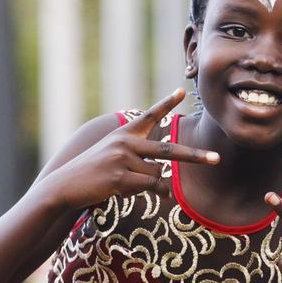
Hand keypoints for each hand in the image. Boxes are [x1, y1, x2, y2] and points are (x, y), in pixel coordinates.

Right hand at [41, 87, 219, 209]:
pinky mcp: (120, 176)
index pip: (150, 115)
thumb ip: (138, 157)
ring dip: (151, 184)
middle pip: (169, 150)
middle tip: (216, 159)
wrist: (65, 185)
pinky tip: (140, 192)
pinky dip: (154, 192)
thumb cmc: (93, 173)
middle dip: (195, 156)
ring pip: (156, 173)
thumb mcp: (114, 156)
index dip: (167, 103)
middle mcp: (126, 142)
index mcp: (126, 134)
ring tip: (126, 184)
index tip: (181, 90)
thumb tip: (163, 178)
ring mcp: (123, 158)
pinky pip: (149, 185)